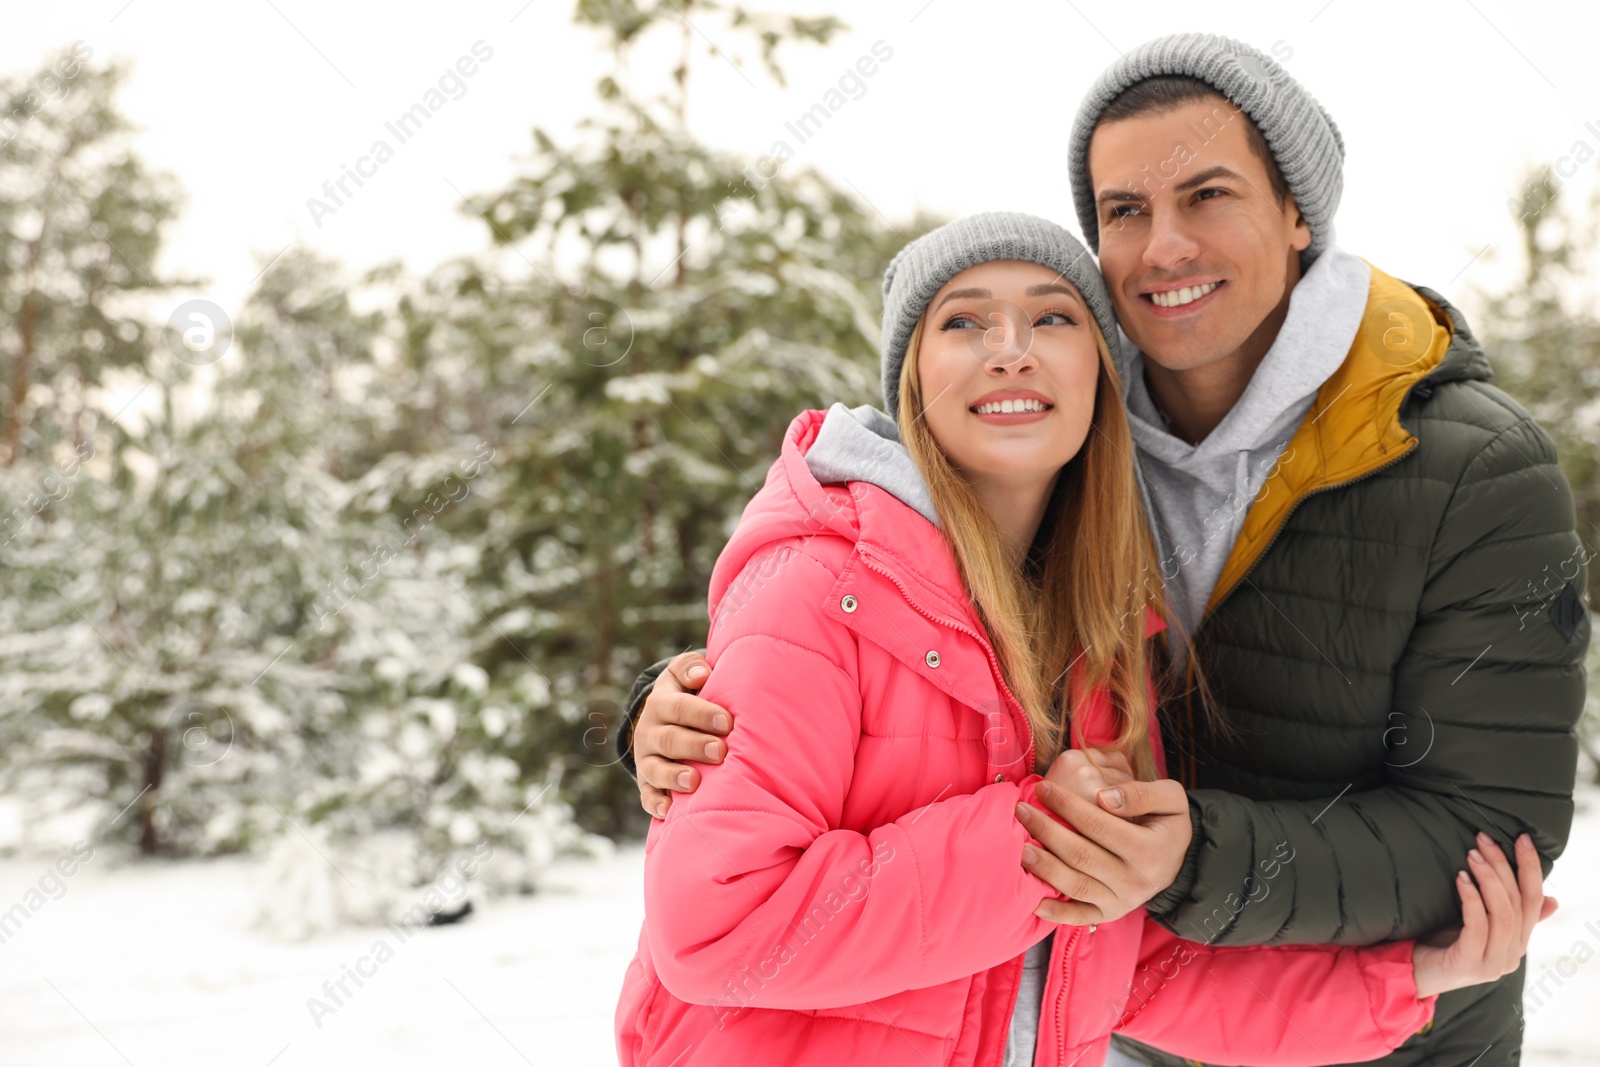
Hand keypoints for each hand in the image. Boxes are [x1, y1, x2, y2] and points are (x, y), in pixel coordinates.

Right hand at [635, 652, 731, 819]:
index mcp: (660, 702)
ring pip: (656, 770)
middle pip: (670, 739)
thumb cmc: (688, 695)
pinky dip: (656, 804)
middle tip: (720, 751)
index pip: (679, 707)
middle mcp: (649, 731)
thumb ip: (691, 667)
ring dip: (674, 776)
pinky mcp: (647, 783)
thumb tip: (701, 675)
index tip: (727, 722)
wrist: (663, 720)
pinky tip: (669, 812)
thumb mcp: (683, 675)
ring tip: (694, 782)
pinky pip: (647, 796)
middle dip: (694, 745)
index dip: (702, 714)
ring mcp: (646, 759)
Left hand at [1018, 751, 1191, 925]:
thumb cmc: (1167, 823)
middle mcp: (1135, 881)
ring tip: (1020, 849)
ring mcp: (1122, 901)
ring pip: (1076, 885)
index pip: (1099, 825)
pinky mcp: (1110, 914)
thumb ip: (1141, 793)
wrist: (1177, 860)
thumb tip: (1103, 797)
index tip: (1043, 788)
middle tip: (1021, 811)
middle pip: (1081, 855)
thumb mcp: (1171, 800)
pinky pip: (1081, 916)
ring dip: (1044, 868)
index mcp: (1150, 850)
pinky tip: (1034, 903)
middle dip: (1047, 831)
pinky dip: (1057, 913)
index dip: (1068, 805)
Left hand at [1411, 833, 1556, 998]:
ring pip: (1502, 913)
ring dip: (1489, 878)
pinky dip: (1472, 898)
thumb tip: (1551, 899)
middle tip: (1484, 839)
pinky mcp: (1470, 963)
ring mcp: (1493, 962)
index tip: (1522, 838)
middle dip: (1504, 865)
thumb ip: (1510, 913)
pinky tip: (1461, 879)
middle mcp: (1512, 953)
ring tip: (1472, 854)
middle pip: (1517, 902)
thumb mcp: (1481, 924)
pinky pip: (1478, 926)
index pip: (1534, 899)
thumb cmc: (1445, 942)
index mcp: (1519, 941)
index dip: (1531, 867)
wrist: (1414, 973)